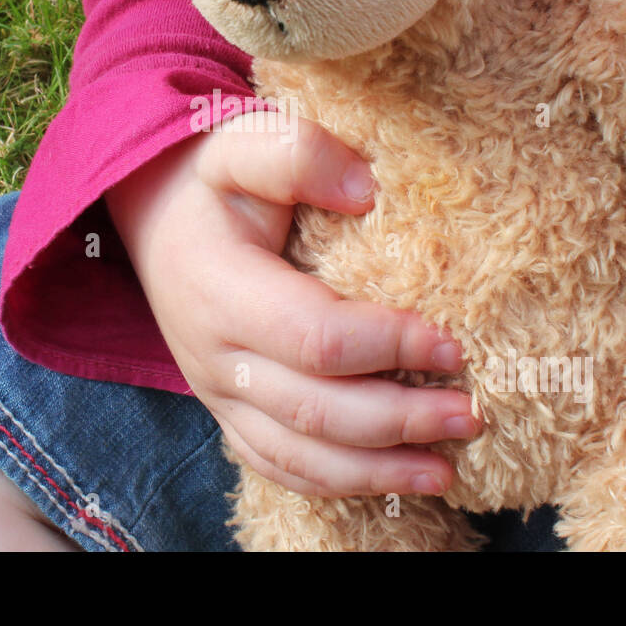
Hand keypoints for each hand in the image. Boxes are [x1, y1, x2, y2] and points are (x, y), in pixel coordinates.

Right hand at [106, 111, 478, 497]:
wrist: (155, 216)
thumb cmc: (211, 181)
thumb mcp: (245, 142)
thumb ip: (299, 154)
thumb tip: (367, 191)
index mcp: (219, 288)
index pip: (313, 336)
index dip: (386, 345)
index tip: (451, 343)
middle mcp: (213, 354)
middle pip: (314, 410)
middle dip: (398, 419)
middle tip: (470, 413)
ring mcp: (217, 393)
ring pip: (297, 456)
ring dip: (375, 471)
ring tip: (446, 469)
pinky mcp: (228, 412)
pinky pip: (279, 466)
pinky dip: (337, 483)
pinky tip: (392, 481)